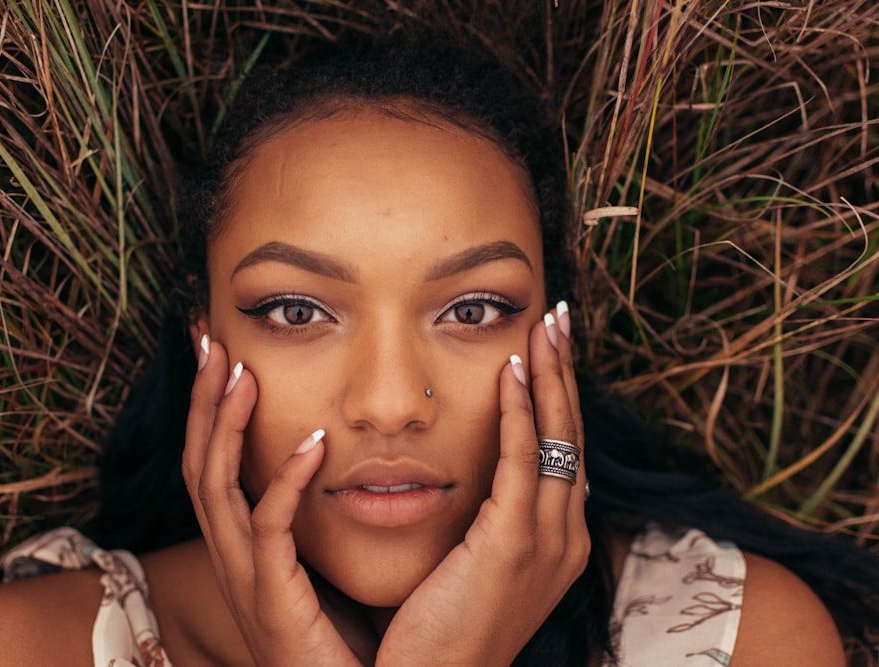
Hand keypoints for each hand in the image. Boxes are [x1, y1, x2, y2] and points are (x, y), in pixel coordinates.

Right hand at [181, 339, 370, 665]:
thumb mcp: (324, 566)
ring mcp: (246, 580)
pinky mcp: (272, 602)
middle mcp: (232, 558)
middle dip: (201, 401)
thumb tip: (343, 461)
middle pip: (198, 464)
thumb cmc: (348, 642)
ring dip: (223, 425)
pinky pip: (269, 529)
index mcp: (244, 547)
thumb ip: (318, 519)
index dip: (210, 410)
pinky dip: (284, 481)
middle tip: (211, 341)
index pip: (213, 464)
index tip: (222, 355)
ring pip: (215, 487)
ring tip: (240, 372)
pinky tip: (312, 442)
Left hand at [376, 306, 589, 665]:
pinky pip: (524, 460)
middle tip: (558, 319)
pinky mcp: (515, 544)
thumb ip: (486, 523)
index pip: (564, 452)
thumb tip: (474, 481)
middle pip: (572, 435)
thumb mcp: (476, 568)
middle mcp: (567, 537)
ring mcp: (549, 541)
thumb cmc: (443, 629)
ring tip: (544, 325)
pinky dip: (522, 411)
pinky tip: (512, 370)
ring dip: (550, 376)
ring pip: (558, 438)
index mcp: (558, 542)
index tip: (547, 351)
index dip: (559, 398)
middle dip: (565, 372)